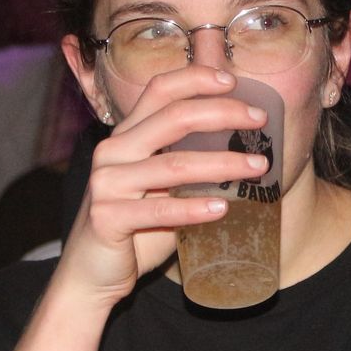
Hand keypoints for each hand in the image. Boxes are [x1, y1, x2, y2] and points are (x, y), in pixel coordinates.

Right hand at [56, 66, 272, 309]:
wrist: (91, 272)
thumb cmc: (135, 226)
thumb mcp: (160, 186)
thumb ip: (185, 162)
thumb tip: (245, 147)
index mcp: (126, 135)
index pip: (159, 90)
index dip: (196, 79)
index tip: (233, 81)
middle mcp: (113, 151)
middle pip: (174, 117)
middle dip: (222, 113)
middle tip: (260, 120)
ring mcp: (107, 183)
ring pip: (174, 164)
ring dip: (223, 163)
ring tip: (258, 167)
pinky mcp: (107, 218)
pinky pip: (159, 210)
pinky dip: (194, 208)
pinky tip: (223, 208)